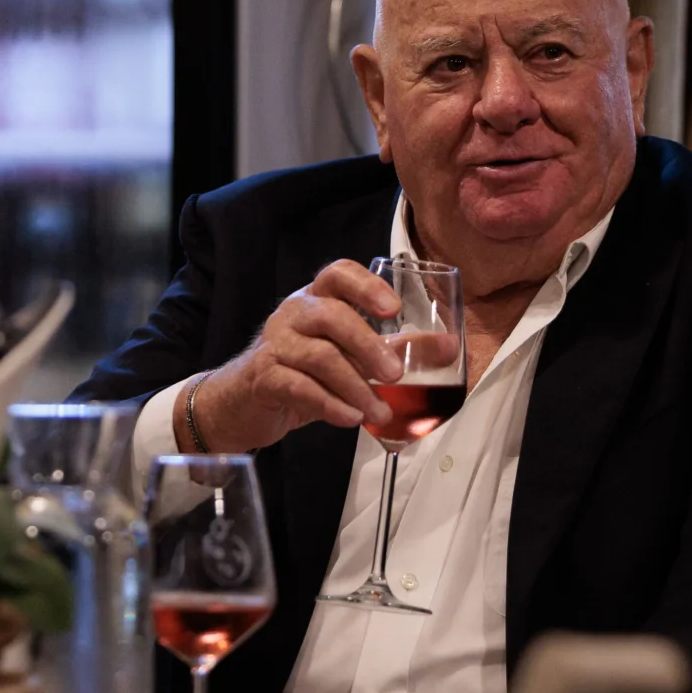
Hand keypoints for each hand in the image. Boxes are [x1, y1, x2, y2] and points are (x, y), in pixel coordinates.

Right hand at [189, 260, 408, 452]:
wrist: (243, 403)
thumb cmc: (304, 372)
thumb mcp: (349, 356)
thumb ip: (395, 348)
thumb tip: (447, 348)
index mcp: (316, 299)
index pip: (337, 274)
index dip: (366, 286)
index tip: (393, 308)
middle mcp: (294, 313)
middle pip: (330, 315)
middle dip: (367, 344)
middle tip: (395, 374)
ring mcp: (275, 344)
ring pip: (318, 356)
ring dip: (355, 386)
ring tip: (379, 411)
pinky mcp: (264, 378)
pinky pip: (298, 387)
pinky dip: (329, 404)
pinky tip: (351, 418)